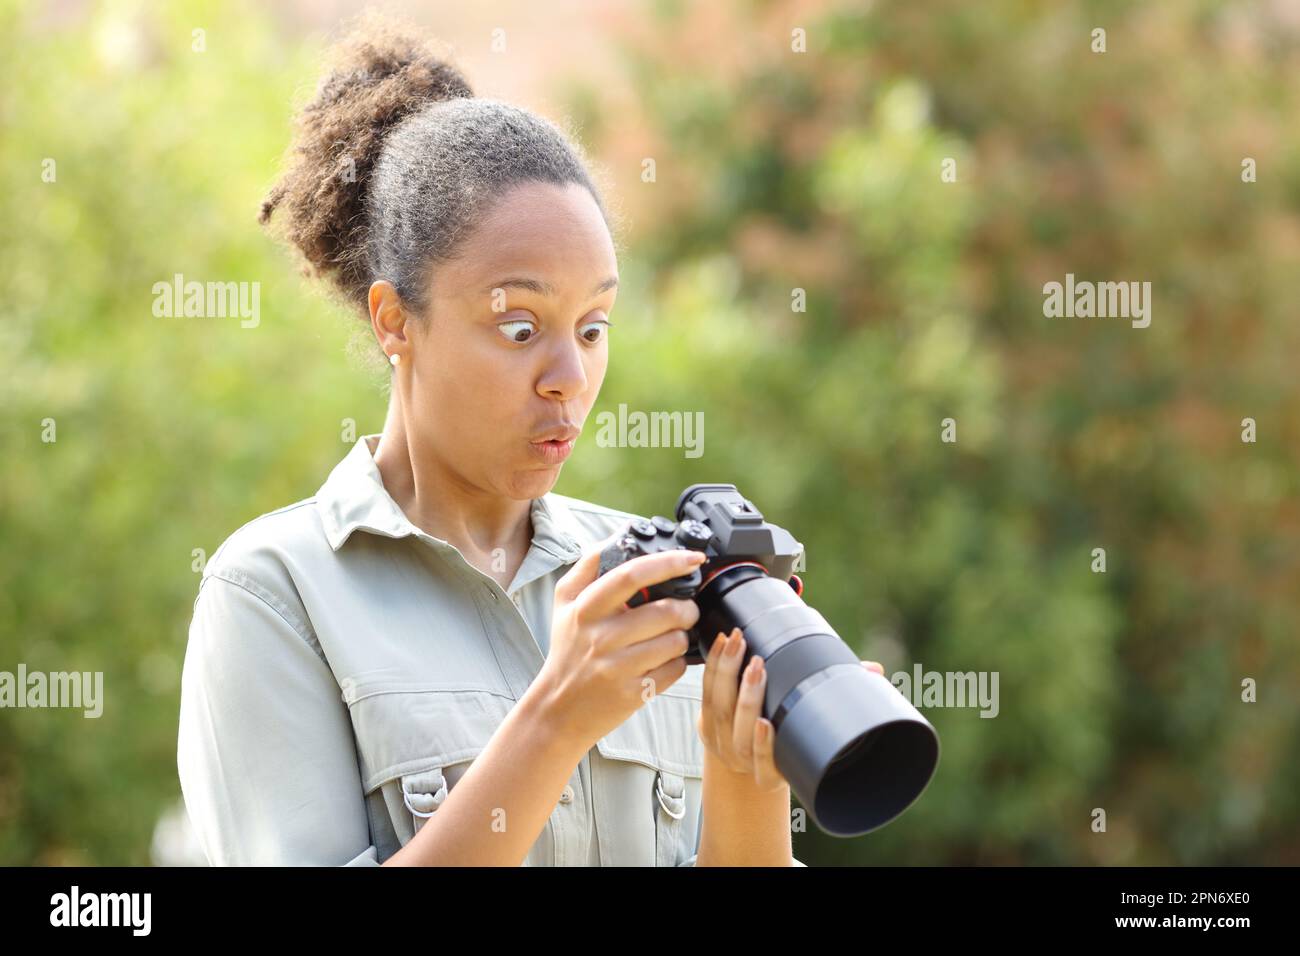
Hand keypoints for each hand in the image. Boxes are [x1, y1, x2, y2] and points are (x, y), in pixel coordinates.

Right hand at [533, 534, 707, 749]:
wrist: (557, 707)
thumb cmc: (567, 650)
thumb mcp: (565, 603)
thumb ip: (589, 565)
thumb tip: (620, 534)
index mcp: (586, 609)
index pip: (631, 575)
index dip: (668, 562)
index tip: (692, 559)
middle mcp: (600, 637)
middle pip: (665, 611)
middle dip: (687, 608)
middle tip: (686, 609)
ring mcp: (617, 667)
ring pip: (675, 641)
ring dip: (683, 635)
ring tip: (672, 635)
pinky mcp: (633, 693)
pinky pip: (675, 669)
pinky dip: (678, 661)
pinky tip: (664, 659)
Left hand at [697, 627, 884, 791]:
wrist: (749, 752)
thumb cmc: (792, 735)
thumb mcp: (816, 726)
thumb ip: (840, 699)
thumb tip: (876, 671)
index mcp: (771, 773)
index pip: (764, 766)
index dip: (763, 747)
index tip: (767, 724)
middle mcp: (742, 761)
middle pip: (737, 730)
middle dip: (746, 694)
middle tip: (758, 662)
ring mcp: (720, 742)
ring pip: (716, 709)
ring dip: (726, 672)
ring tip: (739, 642)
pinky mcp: (705, 720)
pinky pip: (704, 692)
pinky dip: (713, 666)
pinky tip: (722, 644)